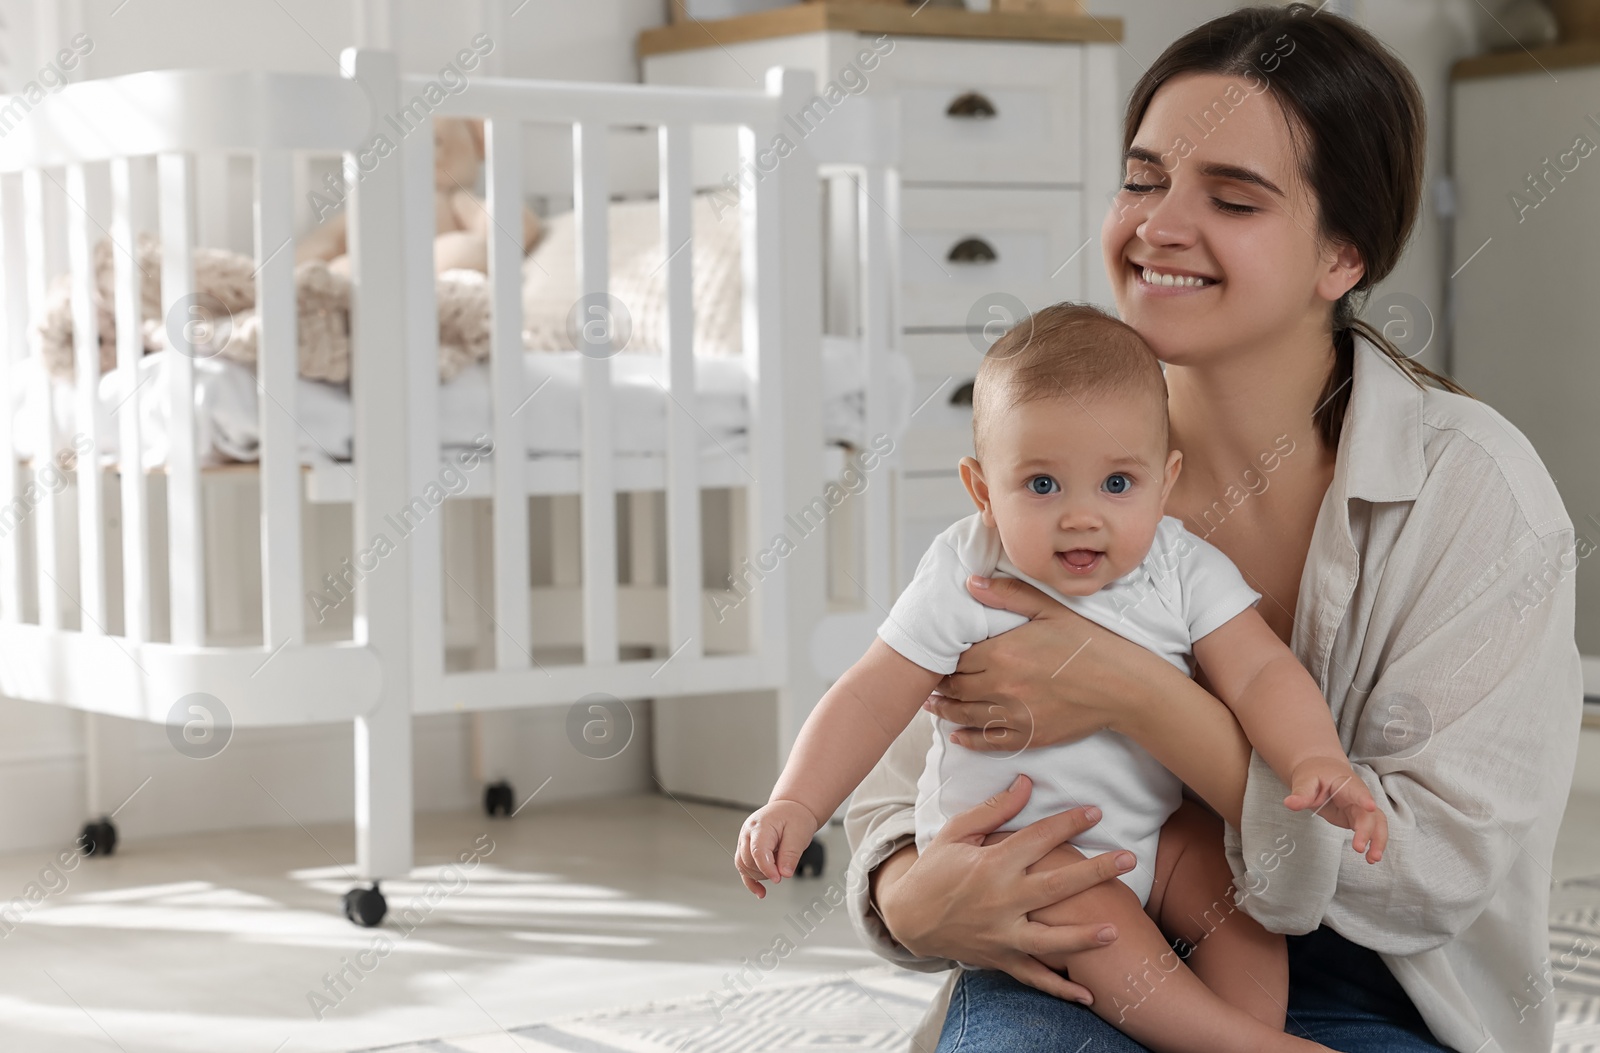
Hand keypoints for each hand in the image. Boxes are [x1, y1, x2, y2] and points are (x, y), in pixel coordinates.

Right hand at [736, 799, 819, 896]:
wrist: (791, 809)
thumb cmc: (795, 816)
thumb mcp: (799, 833)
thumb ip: (791, 854)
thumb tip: (785, 873)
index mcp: (760, 825)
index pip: (757, 851)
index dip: (767, 868)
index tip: (778, 878)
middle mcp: (748, 833)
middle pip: (748, 860)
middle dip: (766, 871)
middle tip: (784, 869)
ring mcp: (745, 841)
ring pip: (743, 866)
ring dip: (760, 875)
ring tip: (777, 870)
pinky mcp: (746, 849)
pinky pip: (743, 869)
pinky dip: (751, 882)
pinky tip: (760, 892)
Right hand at [873, 774, 1136, 1005]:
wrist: (908, 918)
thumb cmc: (934, 870)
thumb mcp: (956, 833)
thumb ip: (995, 810)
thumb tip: (1027, 782)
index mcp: (991, 864)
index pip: (1038, 839)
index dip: (1068, 823)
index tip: (1096, 813)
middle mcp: (1000, 900)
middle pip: (1056, 886)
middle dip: (1095, 872)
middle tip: (1129, 860)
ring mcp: (1001, 934)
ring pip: (1049, 940)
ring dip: (1083, 937)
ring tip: (1115, 930)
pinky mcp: (1000, 959)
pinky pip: (1034, 977)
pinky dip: (1059, 990)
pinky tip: (1088, 996)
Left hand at [922, 575, 1179, 750]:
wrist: (1123, 686)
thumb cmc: (1091, 643)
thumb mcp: (1051, 610)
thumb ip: (1008, 595)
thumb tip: (971, 583)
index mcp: (1003, 652)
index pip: (958, 658)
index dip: (945, 658)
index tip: (939, 657)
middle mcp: (1002, 686)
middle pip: (957, 687)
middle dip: (941, 685)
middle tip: (930, 682)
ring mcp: (1014, 714)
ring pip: (966, 715)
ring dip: (946, 711)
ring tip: (934, 706)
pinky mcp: (1029, 736)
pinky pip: (989, 741)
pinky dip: (969, 739)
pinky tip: (959, 735)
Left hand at [1285, 757, 1387, 863]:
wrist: (1321, 770)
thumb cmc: (1315, 774)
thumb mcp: (1305, 780)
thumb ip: (1301, 793)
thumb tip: (1289, 803)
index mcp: (1347, 784)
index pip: (1357, 791)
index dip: (1364, 799)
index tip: (1370, 806)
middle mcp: (1359, 796)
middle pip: (1369, 813)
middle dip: (1367, 831)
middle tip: (1358, 848)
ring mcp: (1361, 808)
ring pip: (1376, 824)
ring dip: (1377, 841)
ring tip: (1372, 859)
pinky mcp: (1358, 819)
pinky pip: (1370, 831)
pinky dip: (1372, 844)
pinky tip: (1370, 858)